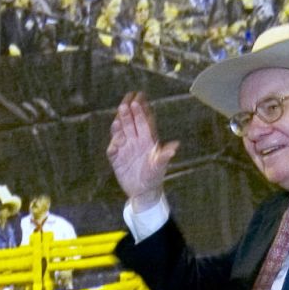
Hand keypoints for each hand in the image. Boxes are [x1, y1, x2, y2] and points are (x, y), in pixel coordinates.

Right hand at [108, 92, 177, 209]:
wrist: (143, 191)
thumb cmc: (154, 176)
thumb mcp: (160, 166)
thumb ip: (164, 156)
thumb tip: (175, 147)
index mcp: (147, 139)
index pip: (143, 121)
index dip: (141, 109)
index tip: (139, 98)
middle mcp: (135, 140)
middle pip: (130, 122)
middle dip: (128, 111)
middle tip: (127, 101)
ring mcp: (125, 148)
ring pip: (120, 131)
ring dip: (119, 123)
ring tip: (119, 114)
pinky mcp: (116, 158)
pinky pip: (113, 149)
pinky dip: (114, 144)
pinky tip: (116, 140)